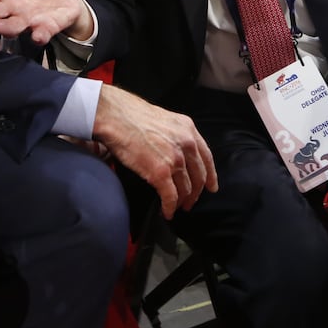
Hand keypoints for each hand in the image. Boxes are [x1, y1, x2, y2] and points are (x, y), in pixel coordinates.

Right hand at [92, 84, 216, 219]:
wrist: (116, 116)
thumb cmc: (133, 116)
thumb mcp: (165, 119)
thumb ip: (176, 135)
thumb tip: (176, 152)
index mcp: (188, 130)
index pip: (207, 158)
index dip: (210, 176)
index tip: (211, 187)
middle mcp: (186, 144)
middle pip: (198, 177)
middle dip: (195, 193)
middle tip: (190, 203)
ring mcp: (175, 159)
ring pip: (186, 189)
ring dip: (182, 202)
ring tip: (176, 208)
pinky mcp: (161, 173)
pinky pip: (171, 197)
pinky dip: (170, 208)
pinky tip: (167, 212)